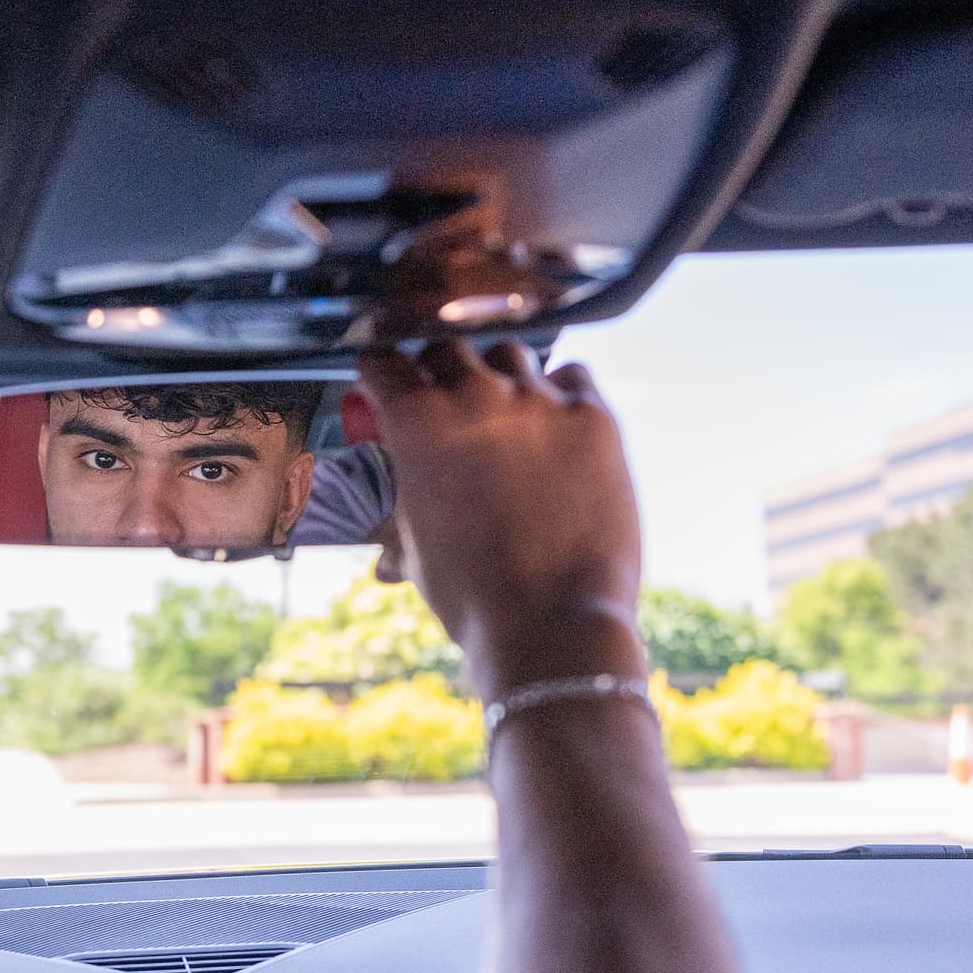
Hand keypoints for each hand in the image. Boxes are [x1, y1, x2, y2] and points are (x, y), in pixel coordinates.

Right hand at [356, 342, 644, 699]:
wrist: (552, 624)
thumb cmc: (475, 597)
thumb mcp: (415, 549)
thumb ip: (401, 518)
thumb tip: (387, 548)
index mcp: (416, 424)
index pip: (382, 362)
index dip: (377, 371)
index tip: (382, 379)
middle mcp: (476, 398)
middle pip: (446, 347)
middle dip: (436, 368)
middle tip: (441, 397)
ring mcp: (540, 403)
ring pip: (509, 351)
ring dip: (497, 372)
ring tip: (501, 407)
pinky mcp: (594, 418)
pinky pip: (574, 375)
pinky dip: (559, 389)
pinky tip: (554, 416)